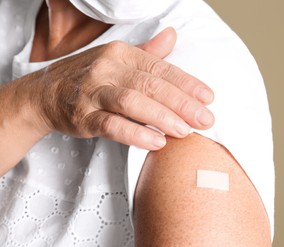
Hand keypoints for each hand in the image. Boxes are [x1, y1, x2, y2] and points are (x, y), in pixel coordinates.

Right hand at [32, 27, 213, 149]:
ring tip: (186, 131)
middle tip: (205, 119)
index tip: (208, 98)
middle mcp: (108, 68)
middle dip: (182, 103)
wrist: (44, 93)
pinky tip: (157, 142)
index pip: (160, 67)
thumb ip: (147, 52)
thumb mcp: (117, 59)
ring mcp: (93, 92)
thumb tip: (172, 36)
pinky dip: (136, 134)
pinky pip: (111, 125)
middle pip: (151, 85)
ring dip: (162, 117)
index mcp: (121, 53)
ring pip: (132, 102)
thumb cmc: (89, 76)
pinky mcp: (82, 116)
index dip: (186, 83)